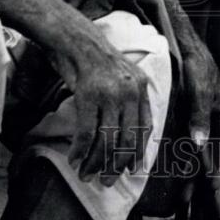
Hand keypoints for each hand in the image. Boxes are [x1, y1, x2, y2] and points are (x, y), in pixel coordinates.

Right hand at [49, 20, 151, 185]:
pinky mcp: (88, 95)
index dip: (138, 152)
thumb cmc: (94, 59)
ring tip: (86, 175)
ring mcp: (109, 93)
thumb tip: (124, 136)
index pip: (145, 127)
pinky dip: (80, 150)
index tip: (131, 170)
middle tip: (107, 182)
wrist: (74, 38)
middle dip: (117, 165)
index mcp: (141, 86)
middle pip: (128, 139)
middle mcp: (130, 90)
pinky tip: (74, 160)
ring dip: (95, 163)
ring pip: (107, 139)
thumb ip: (128, 100)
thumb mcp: (120, 76)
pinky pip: (87, 132)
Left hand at [182, 42, 219, 189]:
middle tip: (192, 198)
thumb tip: (199, 145)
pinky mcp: (193, 123)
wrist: (187, 49)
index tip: (214, 186)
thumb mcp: (200, 90)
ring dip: (193, 174)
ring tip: (183, 196)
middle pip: (215, 157)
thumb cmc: (198, 67)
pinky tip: (178, 176)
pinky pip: (190, 147)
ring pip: (202, 155)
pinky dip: (185, 162)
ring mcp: (206, 124)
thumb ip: (200, 117)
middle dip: (204, 179)